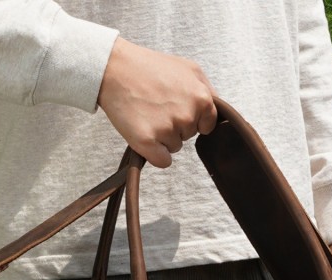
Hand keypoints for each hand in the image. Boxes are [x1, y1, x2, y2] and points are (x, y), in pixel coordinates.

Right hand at [97, 37, 217, 167]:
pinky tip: (144, 132)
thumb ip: (208, 91)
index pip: (207, 125)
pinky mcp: (148, 142)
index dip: (192, 119)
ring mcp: (168, 130)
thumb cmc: (149, 67)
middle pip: (189, 136)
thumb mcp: (189, 69)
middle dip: (175, 125)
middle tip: (157, 106)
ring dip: (162, 137)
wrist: (115, 68)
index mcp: (202, 98)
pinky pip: (162, 161)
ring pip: (174, 148)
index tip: (176, 108)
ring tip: (148, 114)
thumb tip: (216, 114)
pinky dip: (153, 153)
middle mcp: (188, 116)